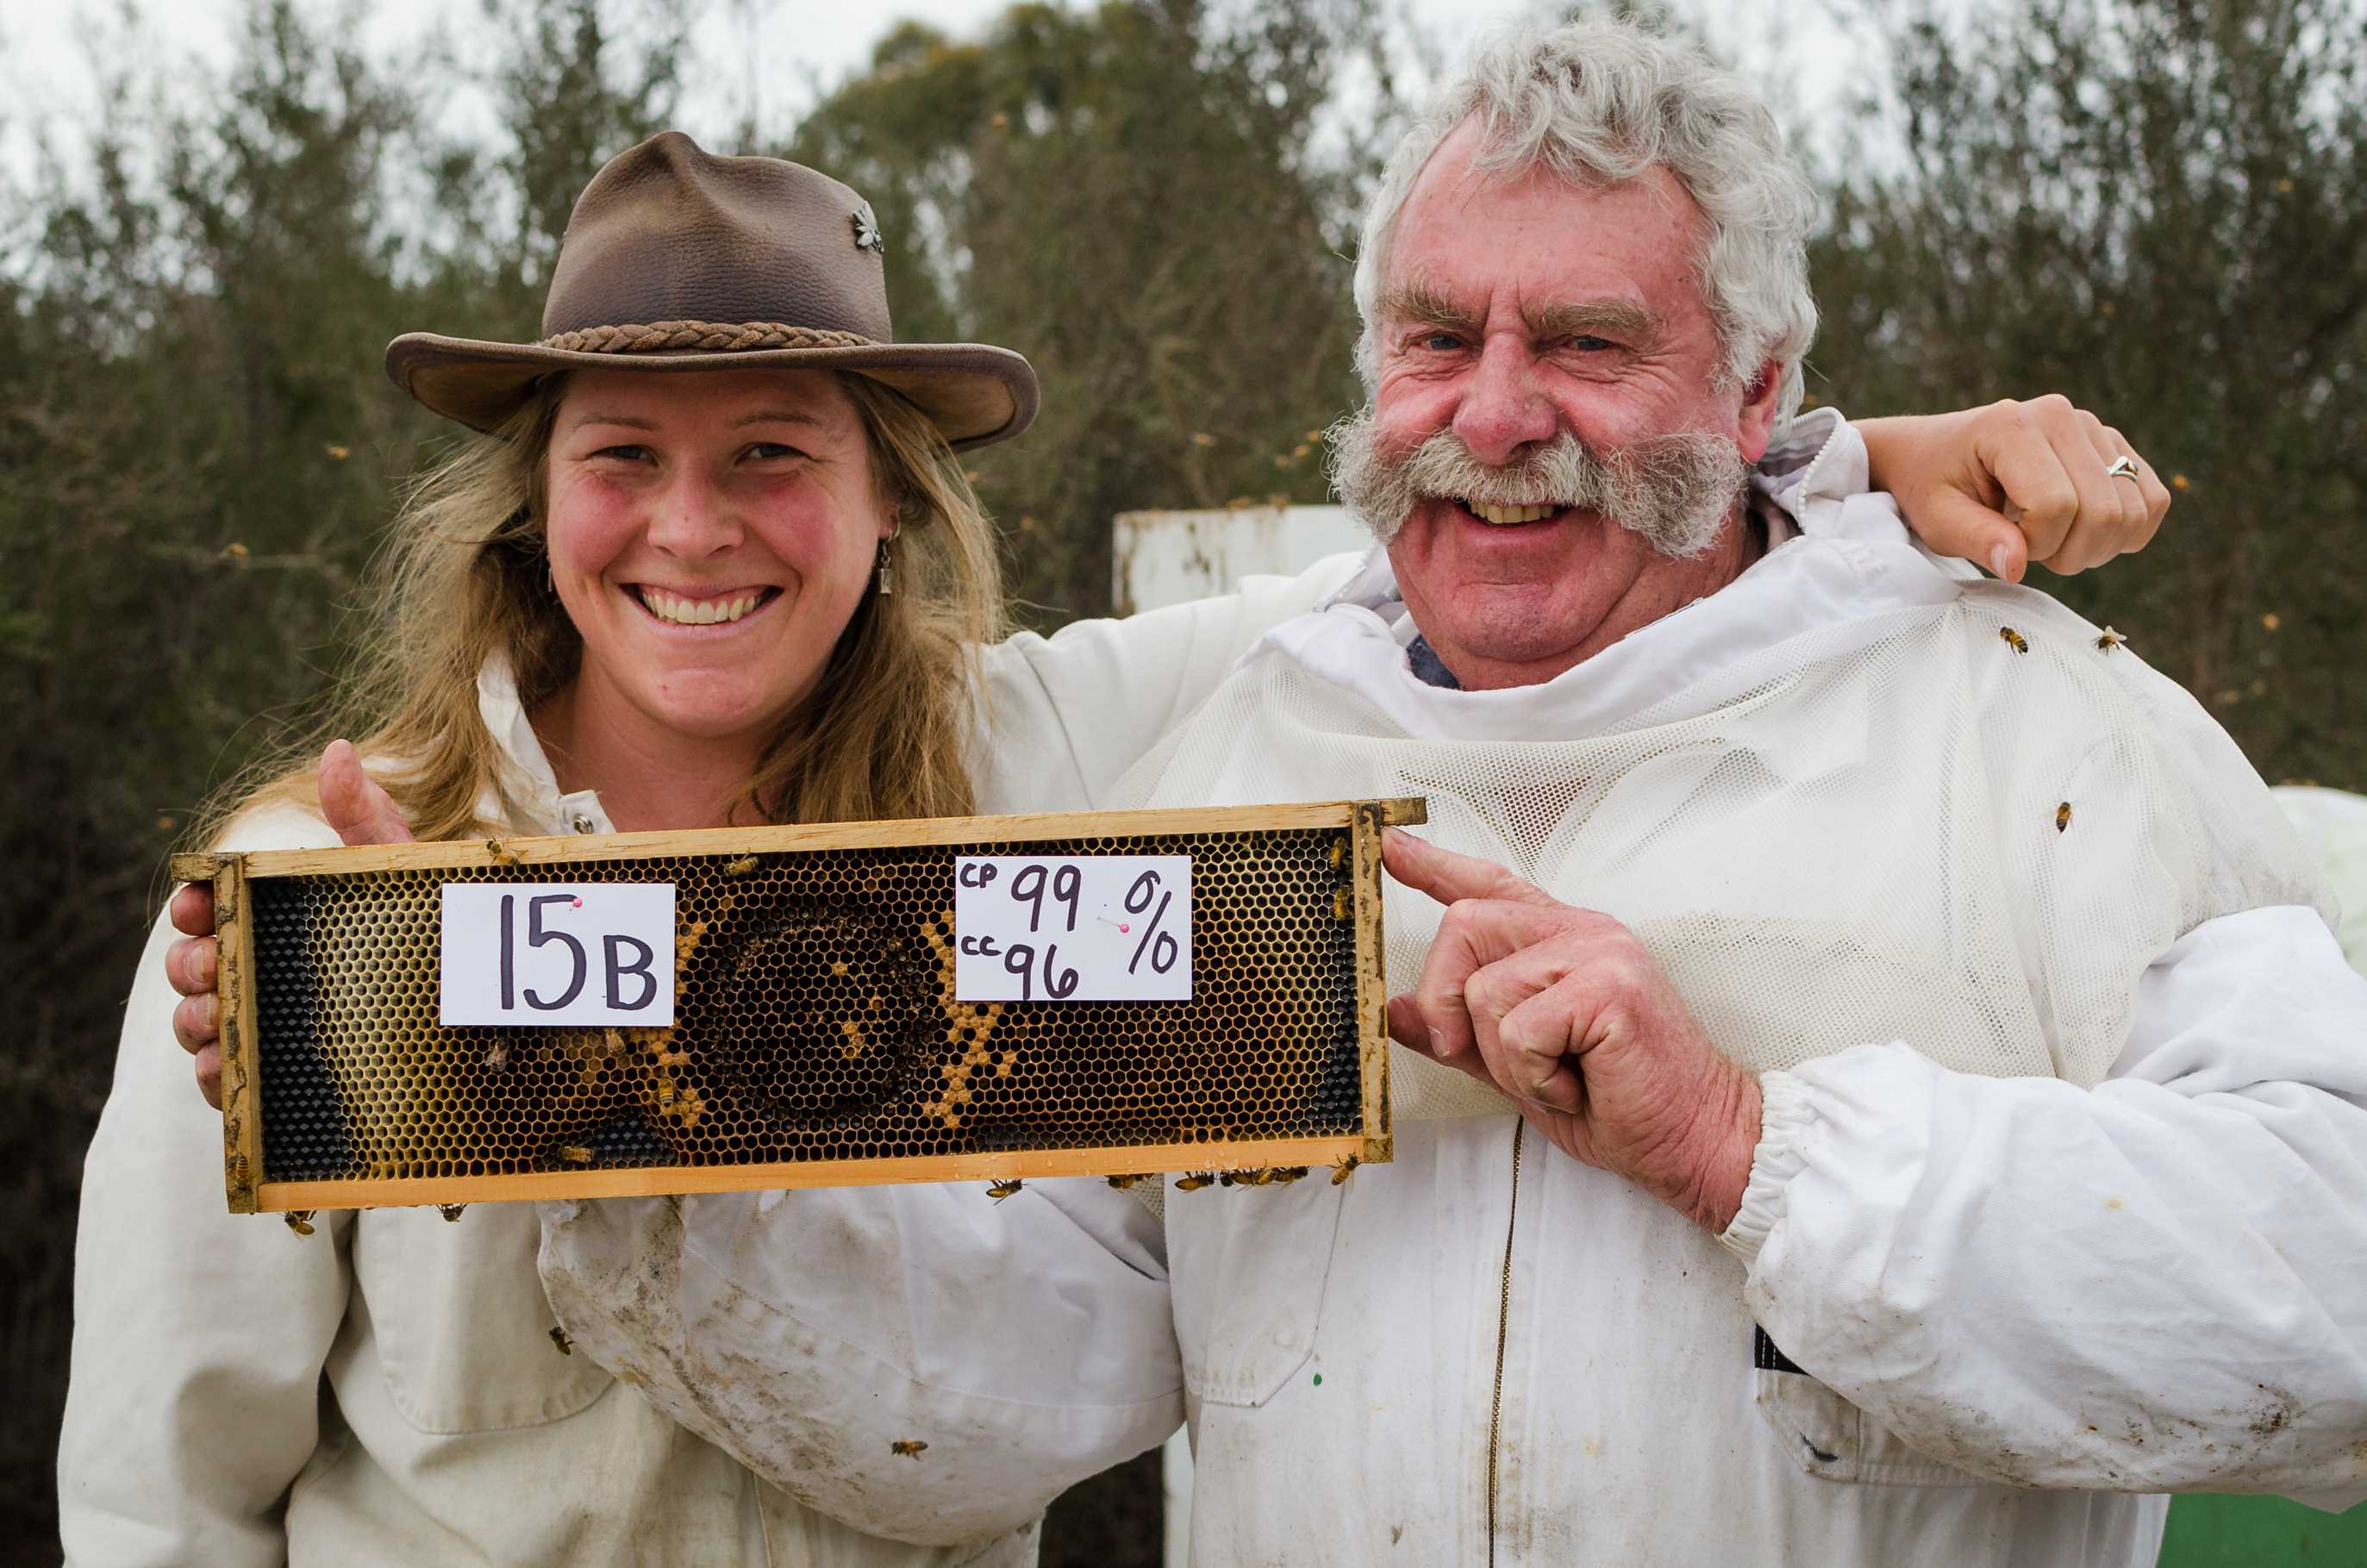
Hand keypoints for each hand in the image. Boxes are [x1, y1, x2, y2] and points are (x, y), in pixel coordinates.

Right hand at [170, 739, 413, 1107]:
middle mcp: (265, 975)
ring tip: (218, 1014)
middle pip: (196, 968)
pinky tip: (228, 1067)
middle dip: (190, 962)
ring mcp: (269, 1030)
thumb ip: (366, 817)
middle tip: (214, 961)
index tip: (197, 900)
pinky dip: (218, 1078)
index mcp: (278, 923)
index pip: (212, 910)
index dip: (193, 903)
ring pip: (203, 1025)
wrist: (483, 1013)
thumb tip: (339, 750)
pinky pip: (231, 1088)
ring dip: (196, 1019)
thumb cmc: (434, 935)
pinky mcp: (283, 1086)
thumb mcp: (400, 875)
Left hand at [1381, 830, 1760, 1232]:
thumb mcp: (1519, 1068)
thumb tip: (1398, 1012)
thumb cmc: (1616, 1105)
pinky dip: (1535, 1077)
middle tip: (1480, 1055)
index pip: (1491, 885)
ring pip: (1484, 990)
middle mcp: (1581, 931)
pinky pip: (1519, 1030)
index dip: (1436, 866)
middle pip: (1464, 924)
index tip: (1389, 848)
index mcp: (1561, 942)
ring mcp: (1599, 950)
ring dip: (1507, 1060)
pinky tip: (1580, 1085)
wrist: (1691, 1140)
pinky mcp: (1609, 984)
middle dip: (1447, 1000)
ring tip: (1563, 1076)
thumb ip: (1459, 1036)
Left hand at [1860, 395, 2171, 581]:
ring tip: (2050, 537)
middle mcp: (2061, 416)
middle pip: (2103, 512)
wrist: (1931, 454)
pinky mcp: (2113, 444)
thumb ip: (1978, 540)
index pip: (2055, 506)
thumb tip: (2018, 566)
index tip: (2003, 543)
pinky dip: (2126, 531)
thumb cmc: (1931, 486)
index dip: (2034, 545)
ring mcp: (2093, 427)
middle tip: (2028, 548)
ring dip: (2095, 546)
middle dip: (2068, 553)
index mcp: (2012, 427)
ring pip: (2133, 511)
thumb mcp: (1938, 520)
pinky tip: (2082, 531)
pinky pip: (2153, 498)